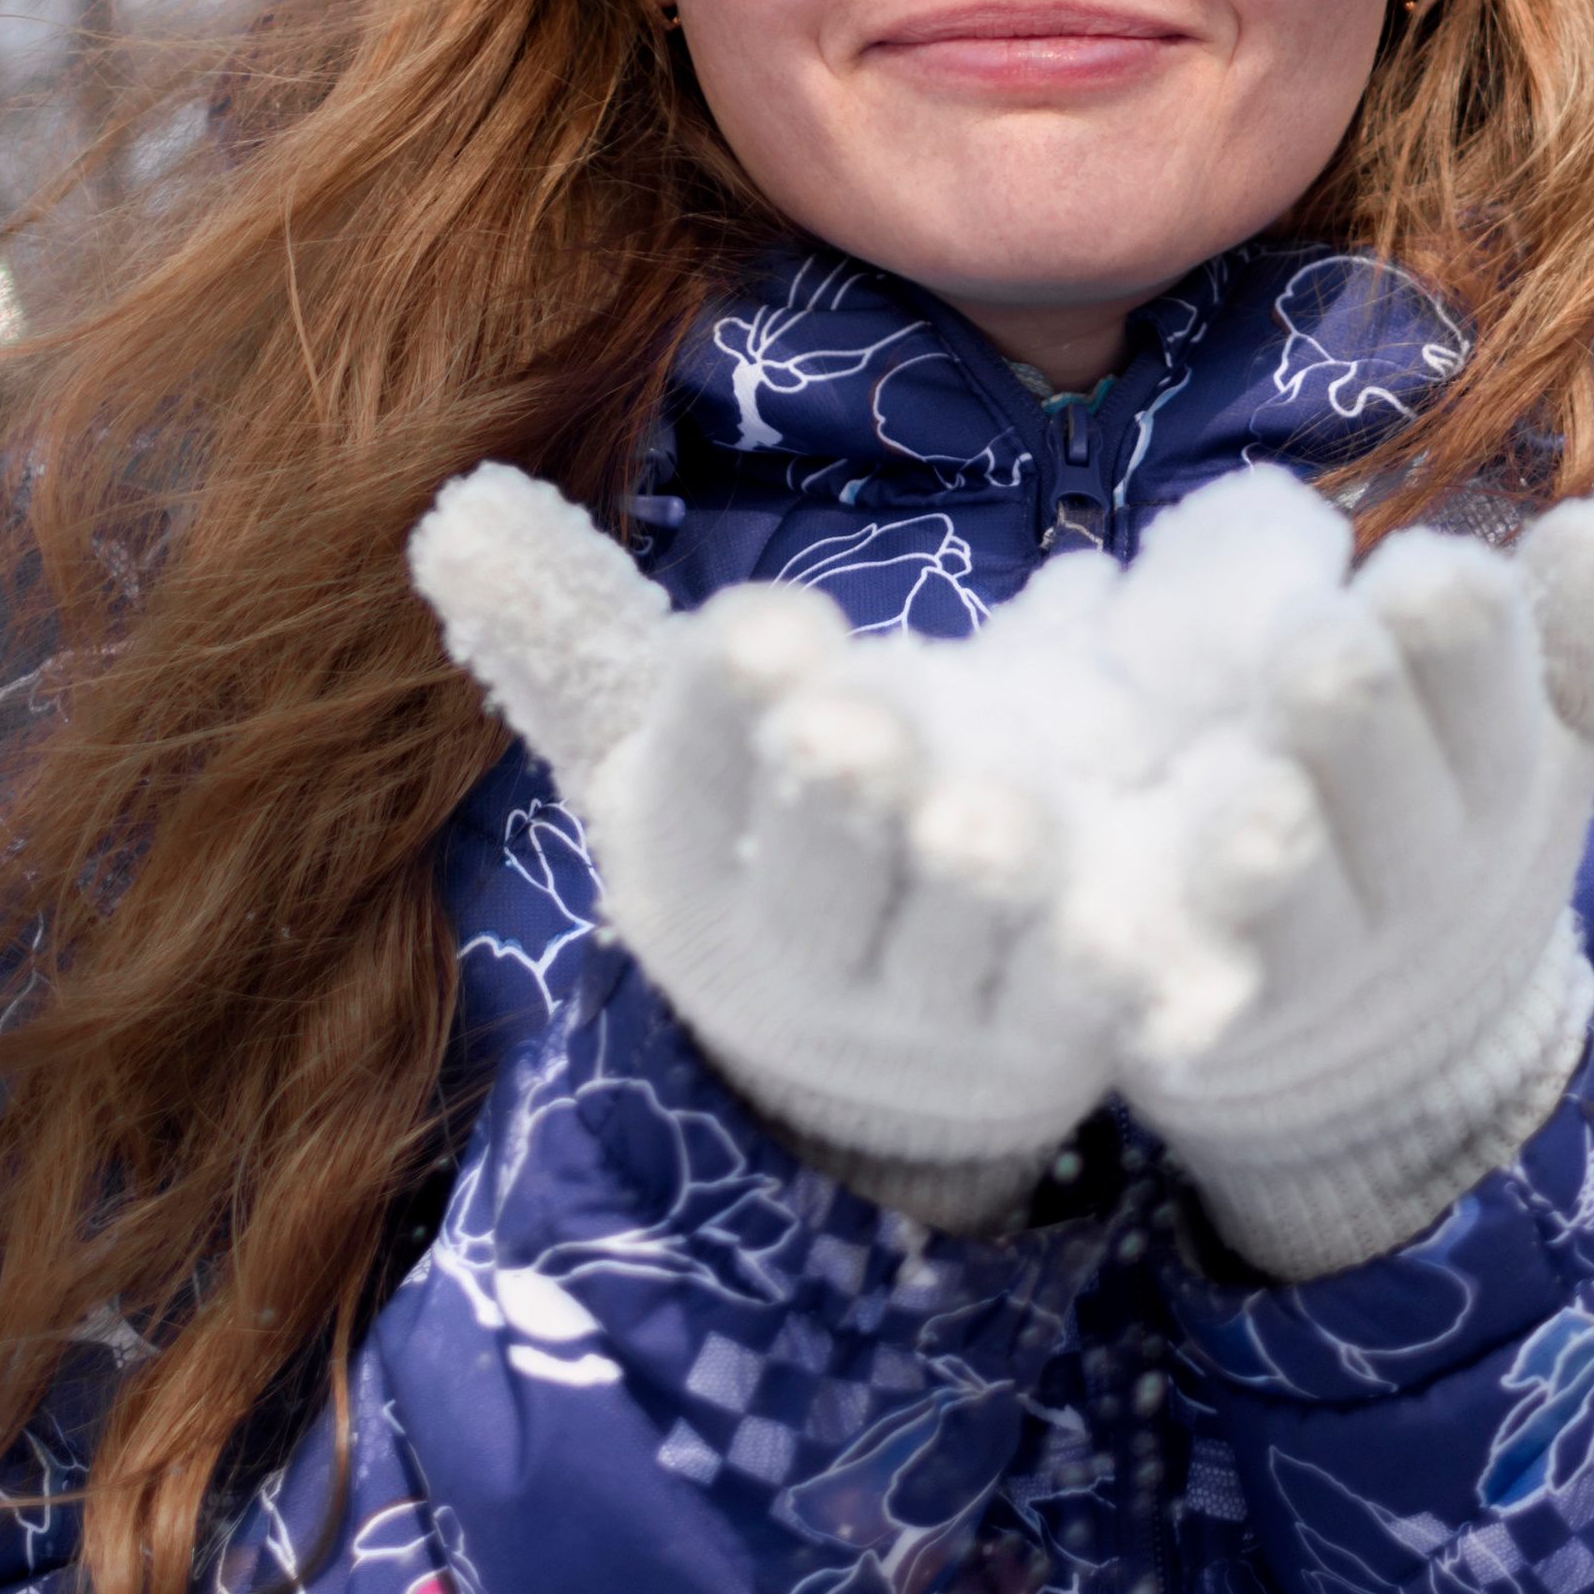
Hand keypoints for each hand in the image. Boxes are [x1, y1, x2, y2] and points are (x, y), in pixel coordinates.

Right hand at [410, 467, 1118, 1229]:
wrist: (867, 1084)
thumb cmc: (764, 858)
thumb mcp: (662, 765)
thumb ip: (576, 641)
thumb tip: (453, 509)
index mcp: (687, 871)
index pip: (691, 787)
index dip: (720, 717)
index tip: (760, 629)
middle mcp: (794, 958)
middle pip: (817, 874)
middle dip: (835, 797)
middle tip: (857, 727)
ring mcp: (923, 1020)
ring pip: (955, 944)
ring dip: (976, 882)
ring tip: (997, 819)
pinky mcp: (1046, 1051)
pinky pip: (1081, 1005)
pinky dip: (1115, 965)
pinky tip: (1141, 918)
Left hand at [1049, 472, 1593, 1278]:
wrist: (1392, 1064)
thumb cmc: (1441, 830)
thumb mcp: (1541, 729)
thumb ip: (1588, 631)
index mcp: (1503, 778)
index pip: (1510, 706)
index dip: (1473, 648)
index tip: (1432, 573)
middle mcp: (1426, 880)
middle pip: (1401, 803)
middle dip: (1364, 722)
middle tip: (1322, 645)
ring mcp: (1320, 971)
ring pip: (1300, 917)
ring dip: (1280, 859)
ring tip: (1255, 801)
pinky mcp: (1213, 1035)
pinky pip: (1189, 1011)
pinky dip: (1161, 975)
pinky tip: (1107, 923)